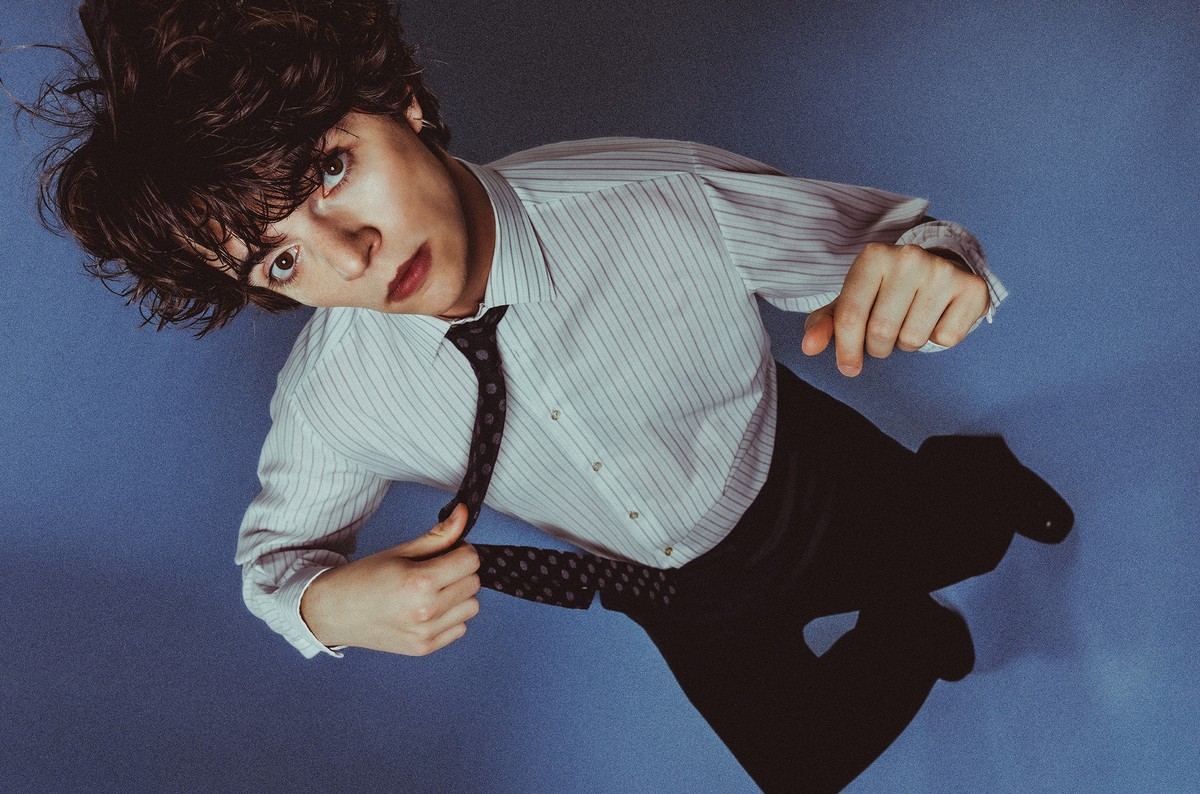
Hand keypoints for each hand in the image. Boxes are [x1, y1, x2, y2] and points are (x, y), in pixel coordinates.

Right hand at [300, 504, 480, 655]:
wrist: (334, 611)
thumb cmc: (364, 577)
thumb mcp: (400, 551)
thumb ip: (438, 535)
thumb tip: (464, 513)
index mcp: (419, 582)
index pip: (470, 562)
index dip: (463, 551)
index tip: (449, 551)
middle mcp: (426, 611)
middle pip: (473, 584)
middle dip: (460, 572)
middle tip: (437, 569)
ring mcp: (425, 633)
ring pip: (471, 607)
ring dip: (458, 596)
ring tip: (433, 590)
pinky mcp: (423, 648)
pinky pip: (459, 628)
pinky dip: (450, 617)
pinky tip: (429, 609)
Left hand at [801, 243, 988, 375]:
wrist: (939, 267)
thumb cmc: (885, 290)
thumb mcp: (851, 302)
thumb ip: (824, 324)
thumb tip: (808, 347)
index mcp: (873, 256)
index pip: (851, 317)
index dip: (847, 350)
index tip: (848, 367)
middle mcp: (909, 257)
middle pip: (881, 333)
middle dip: (879, 346)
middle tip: (885, 333)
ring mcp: (942, 270)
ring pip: (913, 340)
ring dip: (907, 343)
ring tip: (910, 321)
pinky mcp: (971, 287)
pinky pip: (945, 339)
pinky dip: (937, 339)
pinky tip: (937, 316)